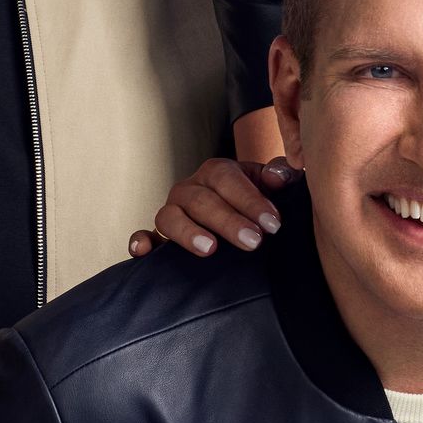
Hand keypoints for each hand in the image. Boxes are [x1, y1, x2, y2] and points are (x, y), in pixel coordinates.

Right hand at [128, 156, 300, 259]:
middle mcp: (190, 189)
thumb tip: (278, 176)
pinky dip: (140, 241)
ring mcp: (173, 212)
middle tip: (253, 241)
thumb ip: (281, 175)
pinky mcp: (160, 237)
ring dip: (187, 232)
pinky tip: (143, 250)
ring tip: (210, 249)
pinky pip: (144, 236)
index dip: (250, 200)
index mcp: (217, 172)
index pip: (228, 179)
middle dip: (228, 221)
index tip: (272, 224)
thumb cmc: (259, 202)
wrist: (244, 221)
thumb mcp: (273, 186)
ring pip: (169, 217)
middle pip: (201, 200)